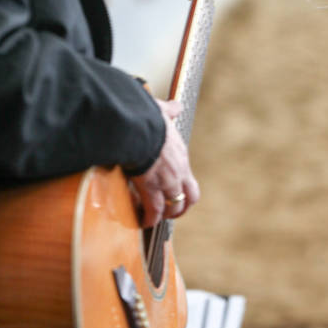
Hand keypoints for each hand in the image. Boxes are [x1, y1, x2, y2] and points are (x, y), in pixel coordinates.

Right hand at [131, 99, 199, 227]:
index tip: (175, 190)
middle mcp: (178, 172)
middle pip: (189, 198)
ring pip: (173, 208)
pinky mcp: (151, 190)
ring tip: (155, 218)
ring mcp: (166, 183)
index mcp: (180, 155)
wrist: (138, 128)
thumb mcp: (163, 112)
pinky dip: (149, 219)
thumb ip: (170, 110)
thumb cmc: (148, 118)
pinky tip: (143, 222)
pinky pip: (154, 212)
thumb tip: (176, 106)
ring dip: (165, 215)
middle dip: (181, 207)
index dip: (183, 186)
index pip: (189, 176)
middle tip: (171, 211)